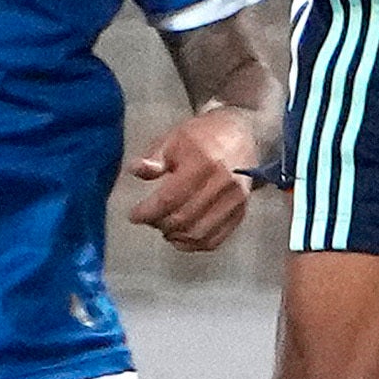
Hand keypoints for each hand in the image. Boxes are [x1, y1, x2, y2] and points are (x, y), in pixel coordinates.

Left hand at [127, 106, 271, 256]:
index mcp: (203, 162)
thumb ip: (154, 157)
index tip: (133, 215)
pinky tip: (181, 236)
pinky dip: (195, 244)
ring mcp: (235, 200)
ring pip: (199, 233)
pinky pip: (216, 239)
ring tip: (164, 227)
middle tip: (149, 219)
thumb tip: (135, 170)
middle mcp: (223, 184)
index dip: (148, 212)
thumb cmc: (204, 135)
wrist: (244, 133)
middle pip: (184, 218)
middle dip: (159, 223)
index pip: (170, 198)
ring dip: (176, 236)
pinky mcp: (242, 211)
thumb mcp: (174, 138)